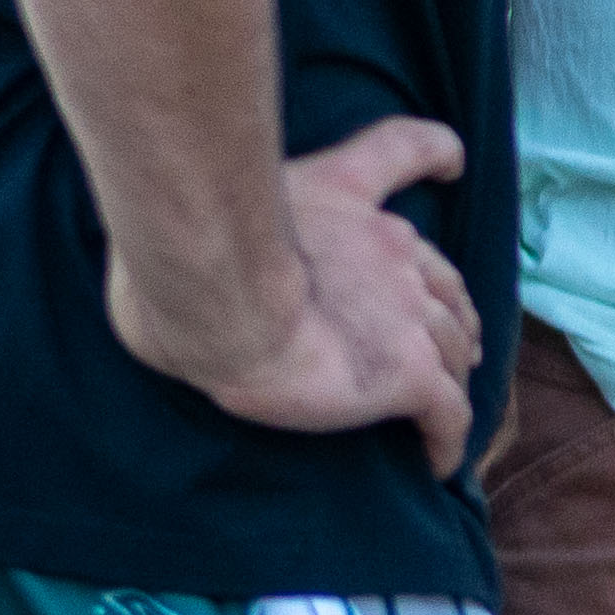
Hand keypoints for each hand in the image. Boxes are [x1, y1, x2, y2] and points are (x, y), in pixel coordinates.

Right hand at [114, 117, 481, 476]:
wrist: (224, 299)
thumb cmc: (206, 252)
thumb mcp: (217, 194)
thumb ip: (214, 198)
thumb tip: (155, 230)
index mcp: (350, 198)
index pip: (409, 157)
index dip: (436, 154)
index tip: (452, 158)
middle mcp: (394, 251)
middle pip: (444, 280)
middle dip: (454, 308)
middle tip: (458, 338)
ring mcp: (408, 313)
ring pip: (452, 346)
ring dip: (454, 371)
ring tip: (450, 399)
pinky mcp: (408, 373)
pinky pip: (448, 412)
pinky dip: (449, 438)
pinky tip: (440, 460)